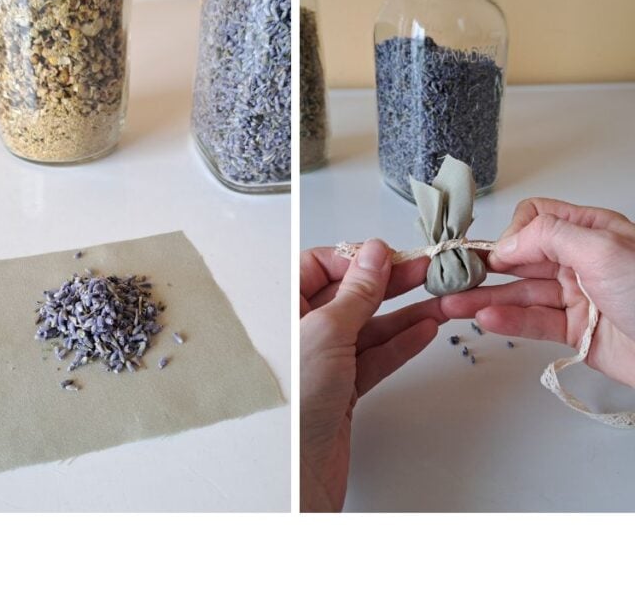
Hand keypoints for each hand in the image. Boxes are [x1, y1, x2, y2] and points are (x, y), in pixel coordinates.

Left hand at [300, 239, 445, 511]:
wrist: (300, 469)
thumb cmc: (296, 401)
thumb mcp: (327, 330)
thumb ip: (356, 291)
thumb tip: (373, 254)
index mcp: (282, 310)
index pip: (319, 266)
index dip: (356, 259)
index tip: (390, 256)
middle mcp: (299, 332)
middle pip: (349, 295)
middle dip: (391, 283)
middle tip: (428, 271)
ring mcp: (322, 360)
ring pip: (369, 326)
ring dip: (406, 313)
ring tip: (442, 299)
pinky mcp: (342, 388)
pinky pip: (375, 356)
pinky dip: (401, 343)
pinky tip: (425, 329)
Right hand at [441, 198, 634, 388]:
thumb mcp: (602, 249)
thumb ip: (548, 236)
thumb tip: (506, 242)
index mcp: (591, 231)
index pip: (535, 219)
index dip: (512, 234)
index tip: (494, 253)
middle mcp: (580, 260)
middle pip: (520, 258)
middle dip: (484, 267)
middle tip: (452, 278)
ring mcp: (575, 296)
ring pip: (519, 293)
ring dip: (484, 297)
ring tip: (452, 305)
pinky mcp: (573, 330)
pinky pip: (531, 321)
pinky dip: (506, 320)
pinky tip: (485, 319)